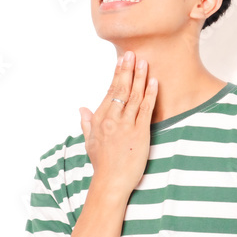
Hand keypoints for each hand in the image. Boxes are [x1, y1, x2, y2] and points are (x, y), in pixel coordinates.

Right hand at [79, 50, 157, 198]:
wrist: (111, 182)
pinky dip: (150, 94)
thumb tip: (82, 110)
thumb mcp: (90, 143)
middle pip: (121, 90)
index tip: (121, 61)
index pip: (110, 92)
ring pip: (134, 96)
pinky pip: (146, 109)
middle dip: (128, 70)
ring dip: (140, 77)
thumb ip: (86, 124)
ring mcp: (126, 126)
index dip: (117, 75)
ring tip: (144, 62)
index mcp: (100, 120)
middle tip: (133, 54)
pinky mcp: (140, 133)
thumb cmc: (102, 165)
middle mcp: (112, 120)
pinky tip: (154, 82)